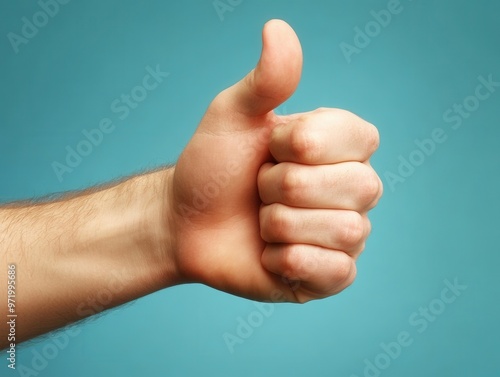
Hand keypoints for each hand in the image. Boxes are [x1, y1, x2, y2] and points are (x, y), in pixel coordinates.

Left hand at [166, 19, 381, 302]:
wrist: (184, 223)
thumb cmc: (212, 167)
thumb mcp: (233, 115)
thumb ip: (266, 79)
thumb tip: (278, 28)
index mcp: (339, 147)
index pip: (360, 139)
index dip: (303, 145)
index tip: (269, 147)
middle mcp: (351, 190)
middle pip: (358, 187)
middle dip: (285, 187)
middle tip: (258, 189)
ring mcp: (343, 235)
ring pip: (345, 229)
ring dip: (282, 225)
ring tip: (261, 222)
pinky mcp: (328, 276)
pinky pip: (335, 271)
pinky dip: (290, 261)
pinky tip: (268, 254)